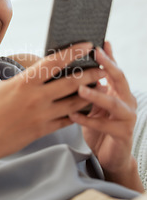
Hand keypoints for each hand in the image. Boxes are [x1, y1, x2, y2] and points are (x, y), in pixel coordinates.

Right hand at [0, 42, 104, 167]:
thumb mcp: (1, 88)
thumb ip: (22, 80)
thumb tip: (37, 73)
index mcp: (23, 83)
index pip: (53, 62)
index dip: (73, 52)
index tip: (87, 44)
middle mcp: (35, 98)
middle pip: (71, 82)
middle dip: (91, 74)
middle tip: (102, 67)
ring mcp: (41, 116)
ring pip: (74, 103)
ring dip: (89, 94)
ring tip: (99, 87)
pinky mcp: (42, 131)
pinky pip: (67, 120)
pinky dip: (78, 113)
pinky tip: (85, 107)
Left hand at [69, 42, 141, 190]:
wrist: (109, 156)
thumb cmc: (99, 126)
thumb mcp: (94, 103)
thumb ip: (91, 86)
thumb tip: (74, 66)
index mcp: (119, 91)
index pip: (114, 69)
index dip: (109, 56)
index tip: (100, 43)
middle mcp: (127, 101)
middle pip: (120, 79)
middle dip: (108, 66)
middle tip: (95, 55)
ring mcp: (127, 117)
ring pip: (113, 103)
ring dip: (97, 95)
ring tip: (80, 88)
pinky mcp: (122, 134)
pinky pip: (105, 125)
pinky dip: (88, 120)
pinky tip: (73, 115)